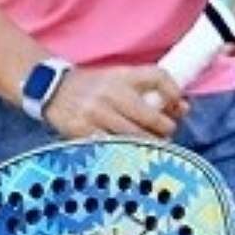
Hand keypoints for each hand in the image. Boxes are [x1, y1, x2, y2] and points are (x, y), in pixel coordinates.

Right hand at [45, 65, 187, 140]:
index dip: (174, 93)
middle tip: (166, 136)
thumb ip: (150, 89)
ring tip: (152, 149)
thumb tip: (182, 108)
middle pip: (151, 117)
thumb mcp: (120, 78)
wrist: (52, 89)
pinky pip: (113, 148)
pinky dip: (126, 154)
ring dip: (149, 147)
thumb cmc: (94, 87)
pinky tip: (131, 157)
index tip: (180, 108)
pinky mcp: (83, 132)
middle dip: (165, 130)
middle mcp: (111, 93)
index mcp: (122, 76)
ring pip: (135, 137)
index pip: (158, 77)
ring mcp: (96, 114)